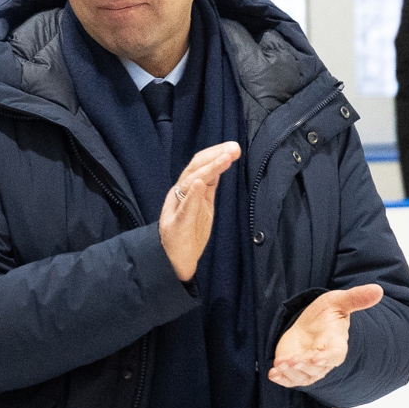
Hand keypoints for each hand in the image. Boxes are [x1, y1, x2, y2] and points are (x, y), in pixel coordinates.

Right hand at [158, 142, 241, 280]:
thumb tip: (219, 166)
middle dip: (215, 155)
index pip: (199, 164)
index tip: (234, 146)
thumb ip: (208, 187)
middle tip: (234, 148)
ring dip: (208, 169)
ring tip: (224, 159)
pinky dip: (191, 193)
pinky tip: (198, 182)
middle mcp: (180, 194)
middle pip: (195, 167)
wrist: (174, 260)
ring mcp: (177, 208)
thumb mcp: (203, 206)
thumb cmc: (189, 234)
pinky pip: (184, 206)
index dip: (215, 153)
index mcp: (187, 190)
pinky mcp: (177, 224)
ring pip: (190, 182)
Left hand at [268, 285, 383, 387]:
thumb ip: (355, 298)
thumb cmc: (326, 314)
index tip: (316, 358)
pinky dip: (282, 379)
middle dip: (304, 365)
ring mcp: (309, 367)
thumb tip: (378, 290)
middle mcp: (323, 359)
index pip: (334, 355)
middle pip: (316, 368)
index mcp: (336, 345)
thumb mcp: (338, 302)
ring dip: (290, 373)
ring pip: (302, 376)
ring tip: (279, 365)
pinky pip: (290, 380)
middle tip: (292, 360)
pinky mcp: (294, 369)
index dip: (326, 358)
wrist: (310, 324)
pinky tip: (273, 374)